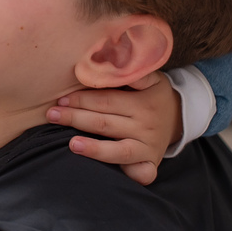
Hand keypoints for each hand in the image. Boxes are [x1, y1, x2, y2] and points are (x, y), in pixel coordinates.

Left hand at [45, 71, 181, 185]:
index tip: (61, 99)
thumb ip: (132, 70)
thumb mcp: (149, 76)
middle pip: (105, 124)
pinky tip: (109, 173)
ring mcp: (148, 147)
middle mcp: (146, 126)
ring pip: (118, 150)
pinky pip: (139, 172)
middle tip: (52, 115)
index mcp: (143, 102)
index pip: (106, 101)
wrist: (179, 115)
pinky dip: (128, 174)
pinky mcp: (150, 163)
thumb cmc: (152, 94)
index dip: (82, 99)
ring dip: (94, 148)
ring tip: (71, 144)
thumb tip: (110, 57)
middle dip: (76, 118)